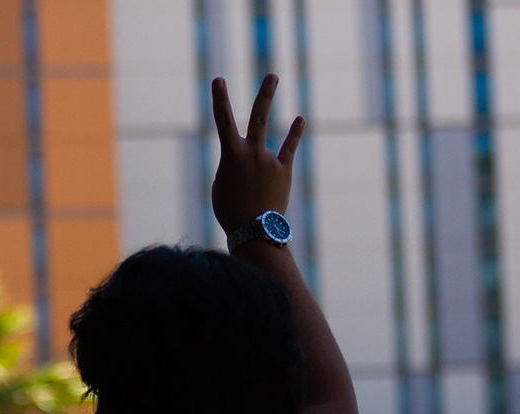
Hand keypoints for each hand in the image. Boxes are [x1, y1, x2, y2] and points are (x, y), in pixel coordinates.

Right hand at [210, 75, 304, 233]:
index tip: (219, 79)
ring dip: (272, 104)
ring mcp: (270, 160)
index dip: (220, 99)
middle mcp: (253, 152)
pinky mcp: (284, 171)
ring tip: (275, 81)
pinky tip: (300, 119)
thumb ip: (233, 167)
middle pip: (259, 117)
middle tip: (273, 76)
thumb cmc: (231, 210)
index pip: (222, 121)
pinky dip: (294, 134)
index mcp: (231, 155)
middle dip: (265, 95)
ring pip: (273, 129)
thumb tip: (247, 162)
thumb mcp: (221, 186)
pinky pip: (289, 149)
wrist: (255, 231)